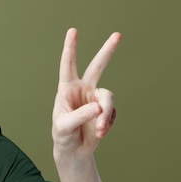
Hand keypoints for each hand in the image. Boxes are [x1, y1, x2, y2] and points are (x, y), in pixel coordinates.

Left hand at [52, 28, 121, 157]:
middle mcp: (82, 90)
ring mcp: (95, 99)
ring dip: (105, 115)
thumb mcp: (64, 127)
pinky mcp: (105, 110)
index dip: (70, 48)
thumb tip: (98, 107)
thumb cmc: (63, 136)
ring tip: (98, 131)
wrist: (74, 151)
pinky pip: (112, 113)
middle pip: (97, 66)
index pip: (68, 65)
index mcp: (67, 89)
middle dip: (107, 51)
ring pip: (108, 97)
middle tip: (118, 34)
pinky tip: (100, 133)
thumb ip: (79, 116)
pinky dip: (107, 124)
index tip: (72, 31)